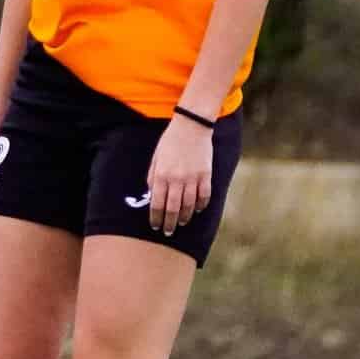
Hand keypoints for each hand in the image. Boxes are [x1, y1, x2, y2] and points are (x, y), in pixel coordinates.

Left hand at [146, 115, 213, 236]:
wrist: (191, 126)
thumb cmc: (170, 142)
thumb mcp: (156, 158)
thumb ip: (153, 177)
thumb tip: (153, 195)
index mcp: (161, 175)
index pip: (157, 203)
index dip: (156, 217)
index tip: (155, 226)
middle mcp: (177, 179)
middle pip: (173, 209)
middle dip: (169, 223)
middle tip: (167, 232)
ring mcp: (193, 178)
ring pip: (189, 205)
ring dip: (184, 217)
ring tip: (181, 223)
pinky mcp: (206, 175)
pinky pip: (204, 196)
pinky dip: (200, 205)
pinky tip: (196, 210)